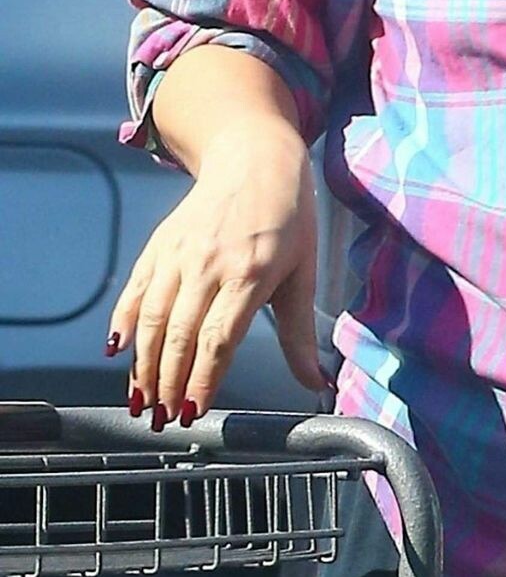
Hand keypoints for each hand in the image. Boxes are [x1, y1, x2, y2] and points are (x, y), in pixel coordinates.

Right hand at [107, 121, 326, 425]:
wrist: (256, 158)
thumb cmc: (289, 218)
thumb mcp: (304, 273)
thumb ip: (300, 333)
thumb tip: (317, 382)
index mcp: (251, 274)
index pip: (219, 338)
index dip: (203, 378)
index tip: (194, 411)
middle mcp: (210, 263)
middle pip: (181, 333)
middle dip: (168, 382)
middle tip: (163, 418)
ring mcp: (180, 252)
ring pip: (154, 316)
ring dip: (143, 362)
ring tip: (142, 399)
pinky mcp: (161, 243)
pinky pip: (137, 288)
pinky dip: (124, 319)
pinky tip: (117, 349)